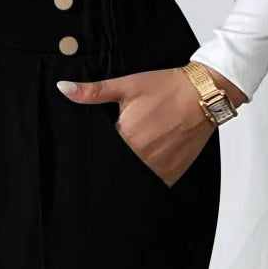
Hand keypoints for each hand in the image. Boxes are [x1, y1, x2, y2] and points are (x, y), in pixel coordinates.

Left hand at [56, 62, 243, 187]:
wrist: (203, 94)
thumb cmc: (167, 88)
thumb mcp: (127, 85)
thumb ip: (93, 91)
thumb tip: (64, 88)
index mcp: (126, 138)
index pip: (100, 156)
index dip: (95, 155)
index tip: (96, 153)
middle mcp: (141, 157)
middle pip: (116, 169)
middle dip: (113, 163)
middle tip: (118, 152)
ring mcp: (158, 168)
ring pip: (134, 178)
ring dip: (129, 171)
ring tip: (137, 154)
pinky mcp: (172, 173)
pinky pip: (153, 183)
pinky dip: (147, 176)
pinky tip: (148, 162)